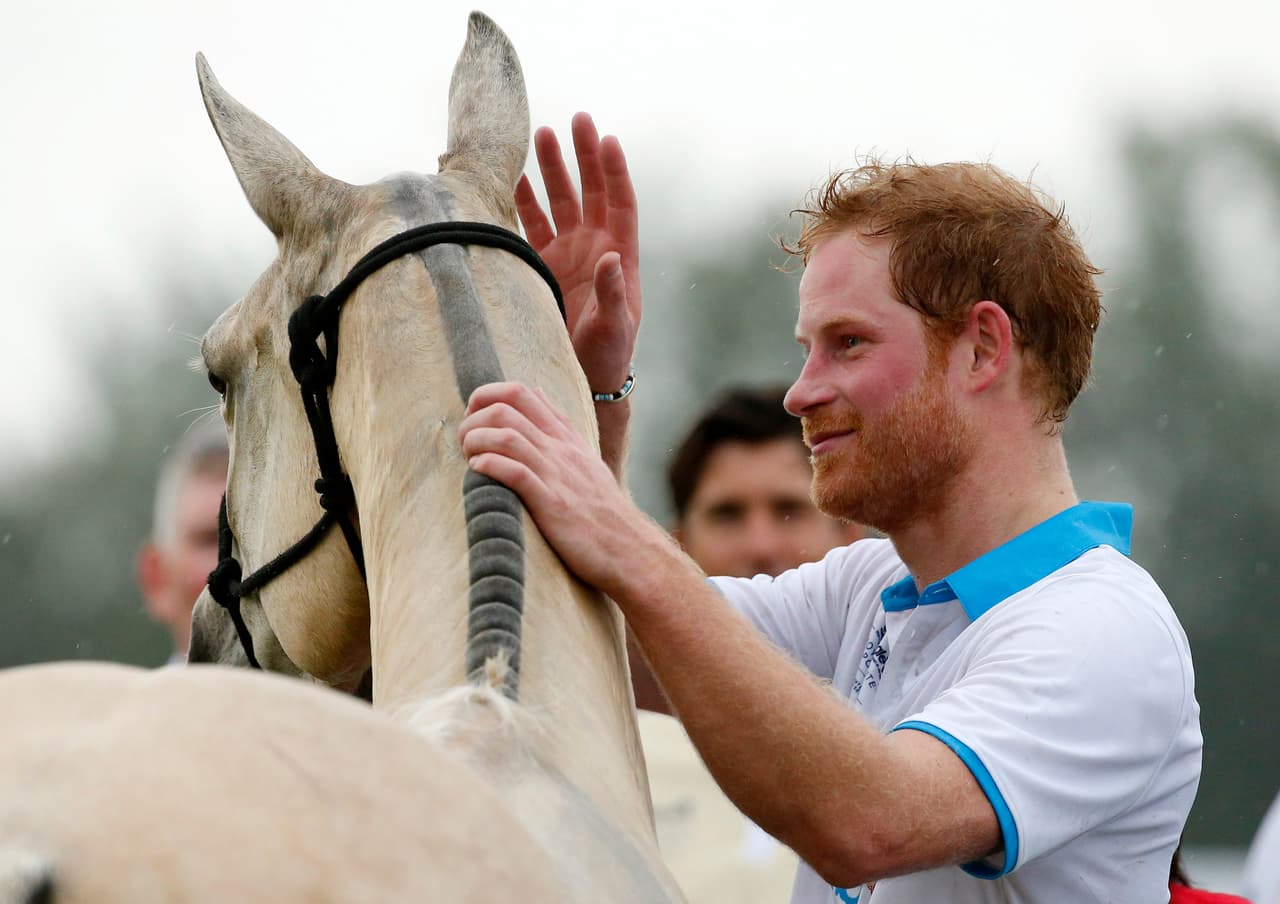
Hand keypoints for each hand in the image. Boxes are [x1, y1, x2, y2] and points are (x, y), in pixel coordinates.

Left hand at [460, 382, 667, 596]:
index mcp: (566, 437)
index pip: (522, 392)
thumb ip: (559, 426)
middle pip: (508, 407)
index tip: (473, 417)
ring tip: (468, 456)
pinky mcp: (552, 503)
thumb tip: (536, 394)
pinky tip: (478, 472)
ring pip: (507, 436)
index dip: (488, 396)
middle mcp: (560, 449)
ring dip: (476, 440)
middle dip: (475, 417)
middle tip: (465, 440)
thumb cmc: (602, 510)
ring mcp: (557, 474)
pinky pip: (515, 472)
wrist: (629, 548)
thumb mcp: (584, 458)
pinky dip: (489, 466)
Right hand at [516, 113, 639, 396]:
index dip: (614, 172)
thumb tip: (610, 256)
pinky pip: (534, 225)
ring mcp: (569, 253)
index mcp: (619, 256)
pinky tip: (515, 178)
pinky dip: (525, 201)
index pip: (620, 203)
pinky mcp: (545, 266)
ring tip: (543, 133)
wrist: (586, 378)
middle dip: (584, 155)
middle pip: (590, 191)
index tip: (608, 139)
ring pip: (560, 201)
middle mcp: (595, 247)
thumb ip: (612, 292)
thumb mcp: (614, 327)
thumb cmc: (609, 356)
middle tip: (577, 119)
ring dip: (553, 169)